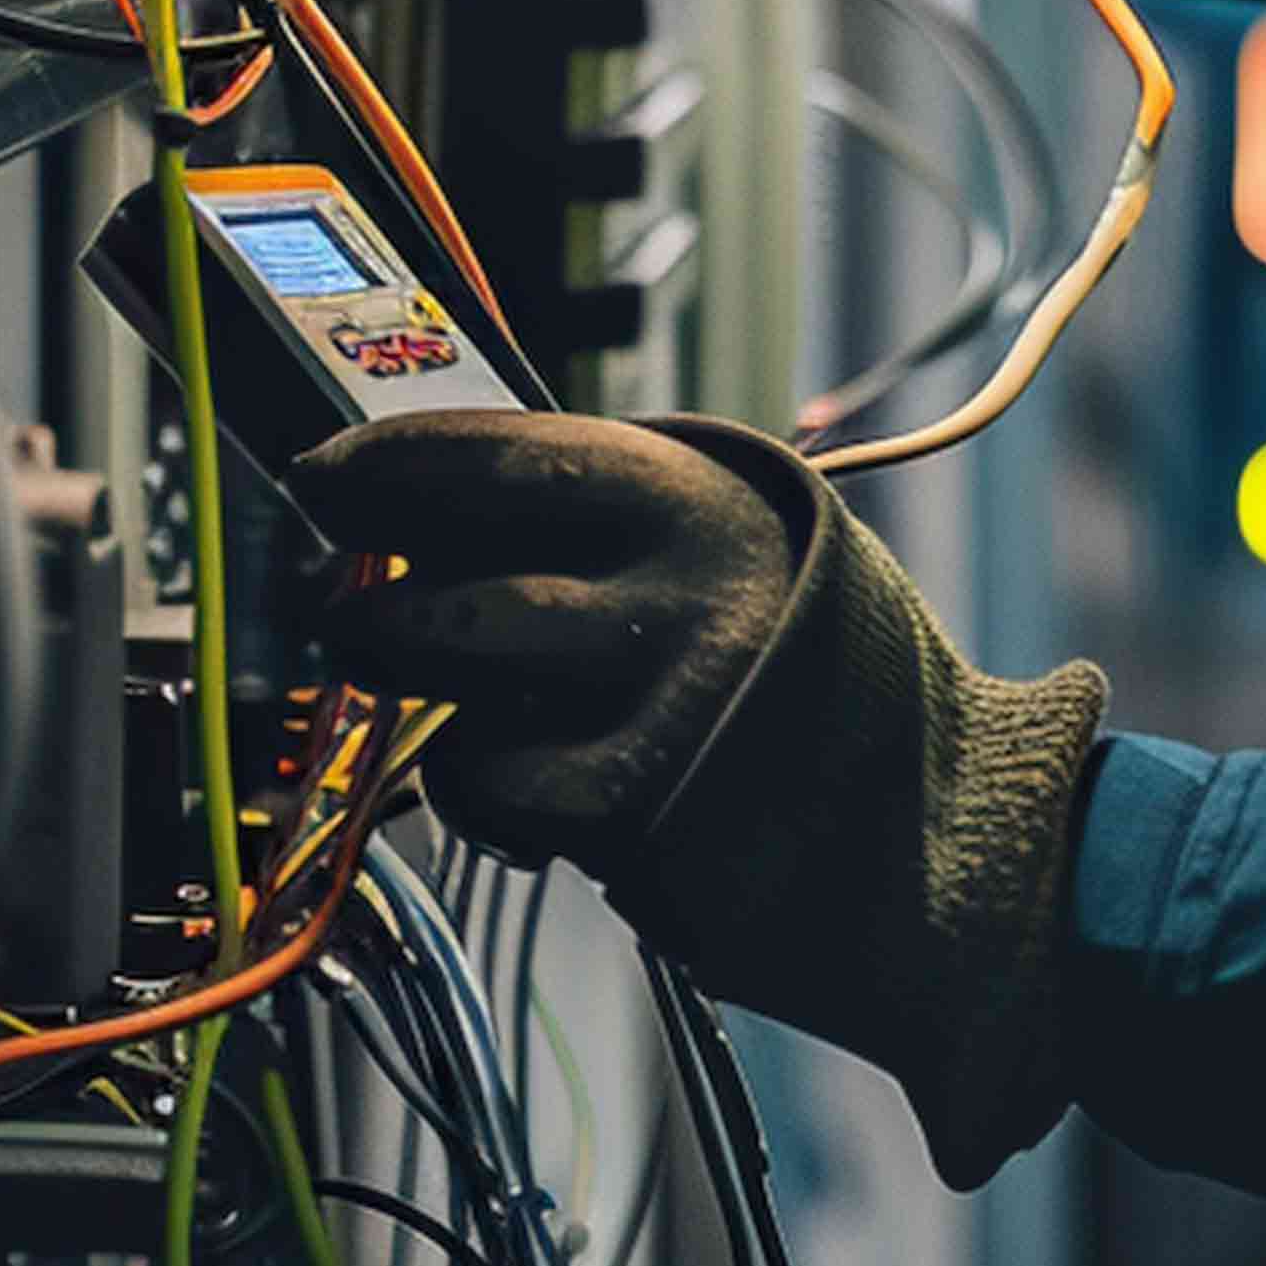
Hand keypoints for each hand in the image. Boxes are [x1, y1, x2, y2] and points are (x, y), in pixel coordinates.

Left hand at [292, 409, 1107, 1184]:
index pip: (506, 449)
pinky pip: (498, 787)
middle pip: (459, 573)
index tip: (322, 475)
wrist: (944, 816)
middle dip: (368, 598)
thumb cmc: (816, 671)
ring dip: (426, 698)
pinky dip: (487, 788)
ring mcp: (663, 696)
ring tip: (455, 703)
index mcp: (703, 491)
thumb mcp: (741, 543)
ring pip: (463, 686)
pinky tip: (536, 786)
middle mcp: (682, 580)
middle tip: (336, 605)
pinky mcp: (645, 805)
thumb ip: (612, 519)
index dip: (393, 461)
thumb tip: (427, 505)